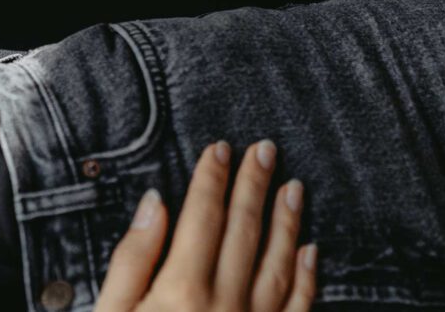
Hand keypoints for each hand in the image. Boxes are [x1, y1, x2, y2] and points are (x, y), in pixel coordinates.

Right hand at [96, 140, 316, 311]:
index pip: (202, 216)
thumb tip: (154, 203)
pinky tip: (311, 251)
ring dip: (287, 221)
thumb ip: (132, 259)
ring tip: (294, 187)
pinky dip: (308, 276)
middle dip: (254, 185)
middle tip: (266, 150)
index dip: (211, 178)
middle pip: (244, 229)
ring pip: (279, 262)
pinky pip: (298, 308)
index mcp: (181, 290)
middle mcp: (225, 304)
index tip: (220, 148)